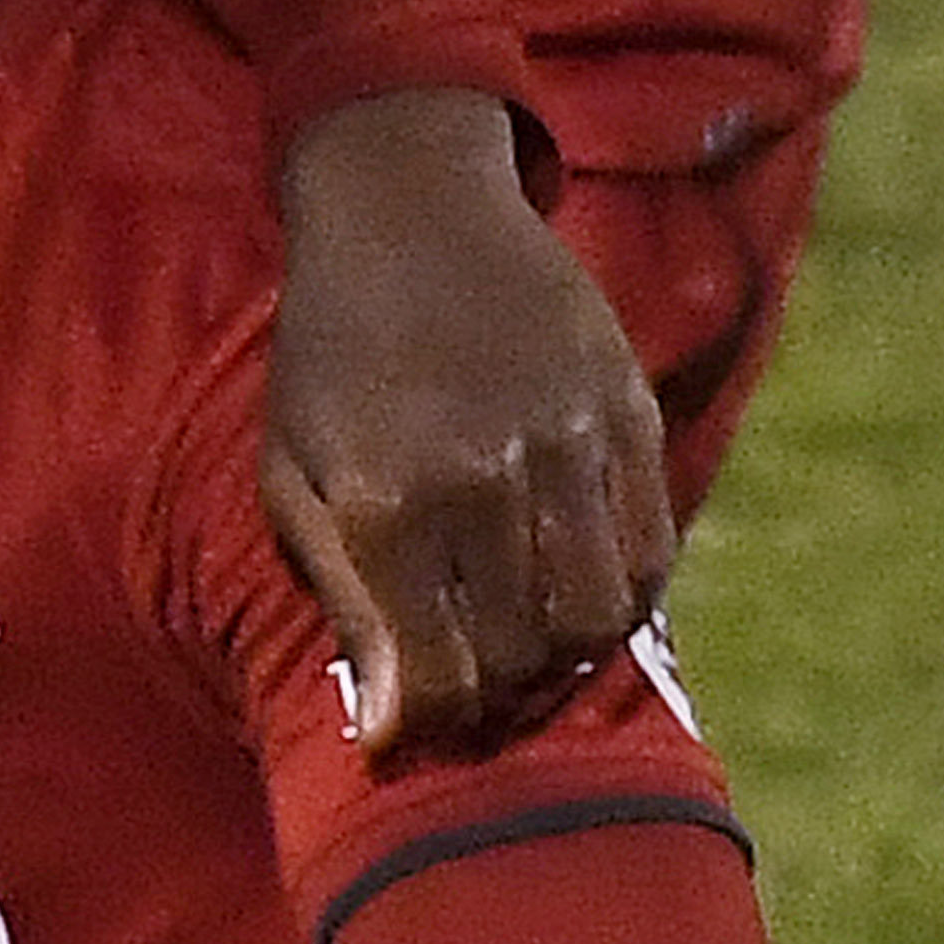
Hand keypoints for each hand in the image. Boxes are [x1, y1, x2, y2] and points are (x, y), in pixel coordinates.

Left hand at [265, 93, 670, 749]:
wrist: (407, 208)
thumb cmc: (329, 355)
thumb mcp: (292, 475)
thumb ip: (345, 606)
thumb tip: (388, 735)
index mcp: (387, 503)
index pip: (442, 675)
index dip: (433, 723)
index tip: (416, 726)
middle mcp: (485, 479)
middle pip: (525, 656)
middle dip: (496, 695)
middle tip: (471, 683)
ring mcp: (568, 443)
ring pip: (600, 616)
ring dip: (564, 656)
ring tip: (523, 644)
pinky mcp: (627, 411)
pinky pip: (651, 551)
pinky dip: (621, 596)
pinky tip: (573, 588)